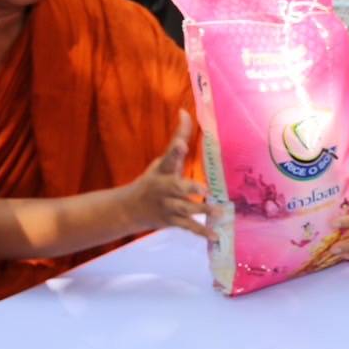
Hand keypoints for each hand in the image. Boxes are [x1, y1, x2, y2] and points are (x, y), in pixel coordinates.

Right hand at [124, 111, 214, 240]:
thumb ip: (177, 138)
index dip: (175, 150)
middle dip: (187, 187)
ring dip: (201, 210)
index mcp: (162, 170)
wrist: (130, 209)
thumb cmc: (153, 179)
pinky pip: (189, 227)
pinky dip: (202, 232)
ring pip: (185, 209)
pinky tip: (216, 236)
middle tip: (203, 188)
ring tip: (219, 211)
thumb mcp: (163, 160)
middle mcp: (164, 188)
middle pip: (175, 187)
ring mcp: (168, 206)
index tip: (182, 145)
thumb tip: (185, 112)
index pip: (169, 157)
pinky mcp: (172, 221)